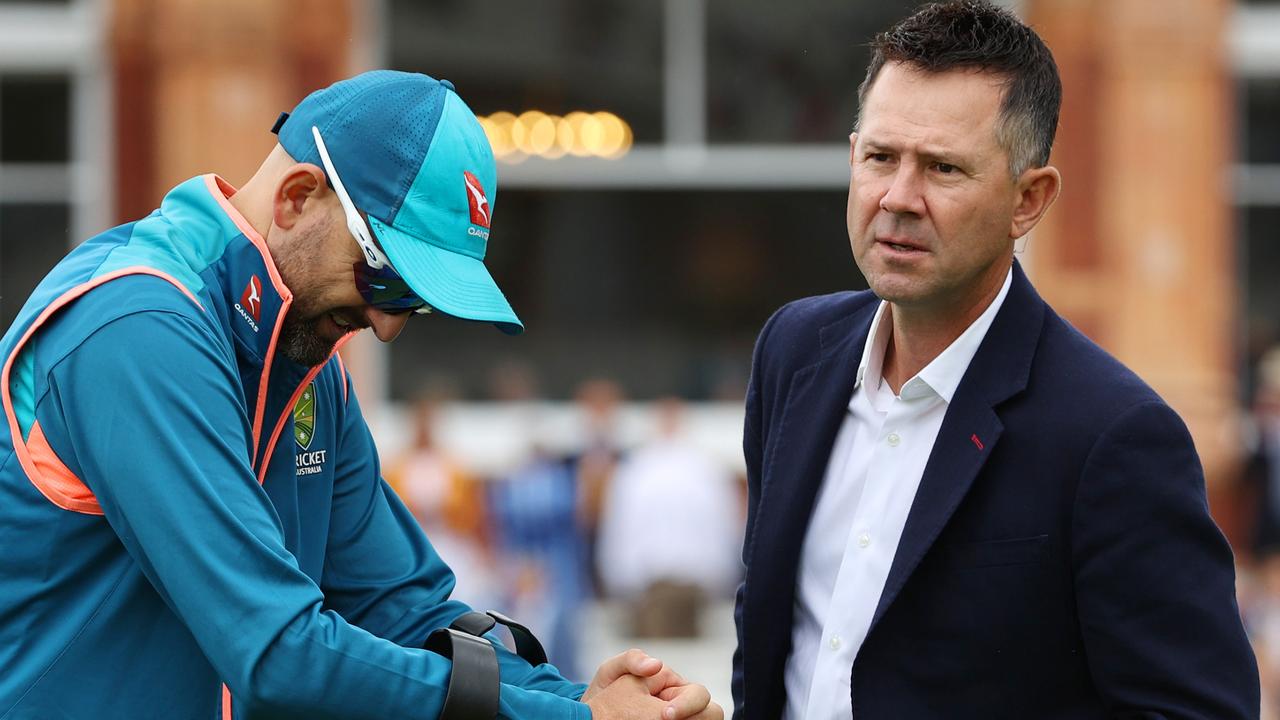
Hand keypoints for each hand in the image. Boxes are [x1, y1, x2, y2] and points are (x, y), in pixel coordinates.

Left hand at [582, 649, 722, 719]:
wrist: (592, 715)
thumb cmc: (604, 691)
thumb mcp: (612, 670)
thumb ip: (632, 659)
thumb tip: (657, 664)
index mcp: (674, 686)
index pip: (699, 695)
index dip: (688, 705)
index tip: (665, 714)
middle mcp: (681, 705)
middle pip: (711, 713)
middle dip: (694, 715)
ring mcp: (679, 719)